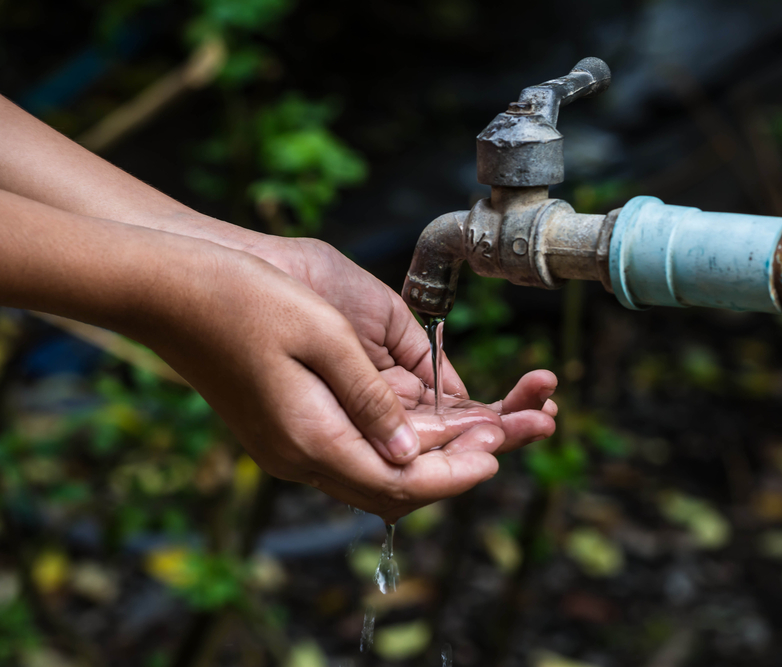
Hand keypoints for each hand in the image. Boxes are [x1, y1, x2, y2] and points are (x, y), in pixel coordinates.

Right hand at [140, 238, 553, 521]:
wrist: (169, 287)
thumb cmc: (241, 297)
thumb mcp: (321, 336)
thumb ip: (372, 399)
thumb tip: (413, 451)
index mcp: (311, 439)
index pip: (401, 482)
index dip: (458, 471)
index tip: (504, 449)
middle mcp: (305, 453)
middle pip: (401, 482)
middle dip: (468, 458)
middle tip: (529, 426)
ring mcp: (297, 442)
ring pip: (387, 466)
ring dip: (446, 446)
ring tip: (506, 418)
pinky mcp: (294, 423)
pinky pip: (364, 444)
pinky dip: (411, 434)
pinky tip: (446, 411)